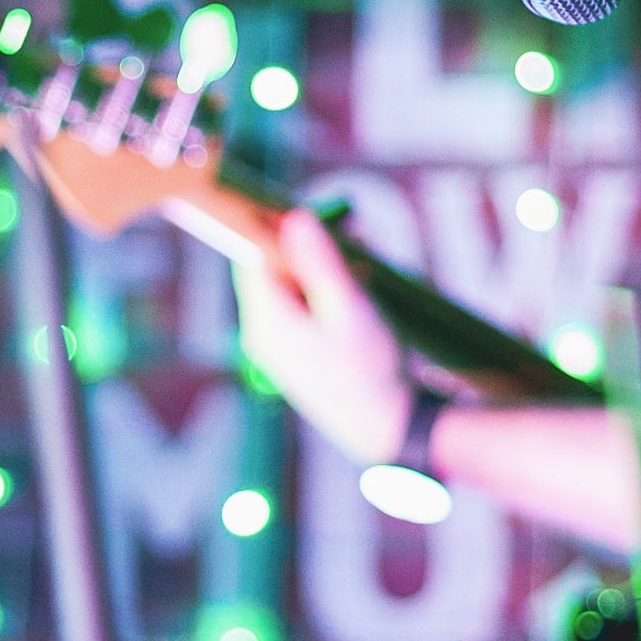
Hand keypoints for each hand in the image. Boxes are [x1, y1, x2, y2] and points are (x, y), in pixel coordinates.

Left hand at [235, 206, 412, 465]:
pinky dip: (325, 294)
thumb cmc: (370, 371)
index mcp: (265, 321)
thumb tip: (294, 217)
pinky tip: (357, 294)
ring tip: (363, 267)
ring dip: (322, 270)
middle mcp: (261, 334)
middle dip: (307, 247)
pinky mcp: (295, 356)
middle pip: (271, 269)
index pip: (253, 254)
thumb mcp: (348, 307)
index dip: (278, 225)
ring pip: (290, 288)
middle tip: (351, 232)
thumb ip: (319, 261)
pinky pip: (301, 309)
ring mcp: (276, 347)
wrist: (387, 430)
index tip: (312, 209)